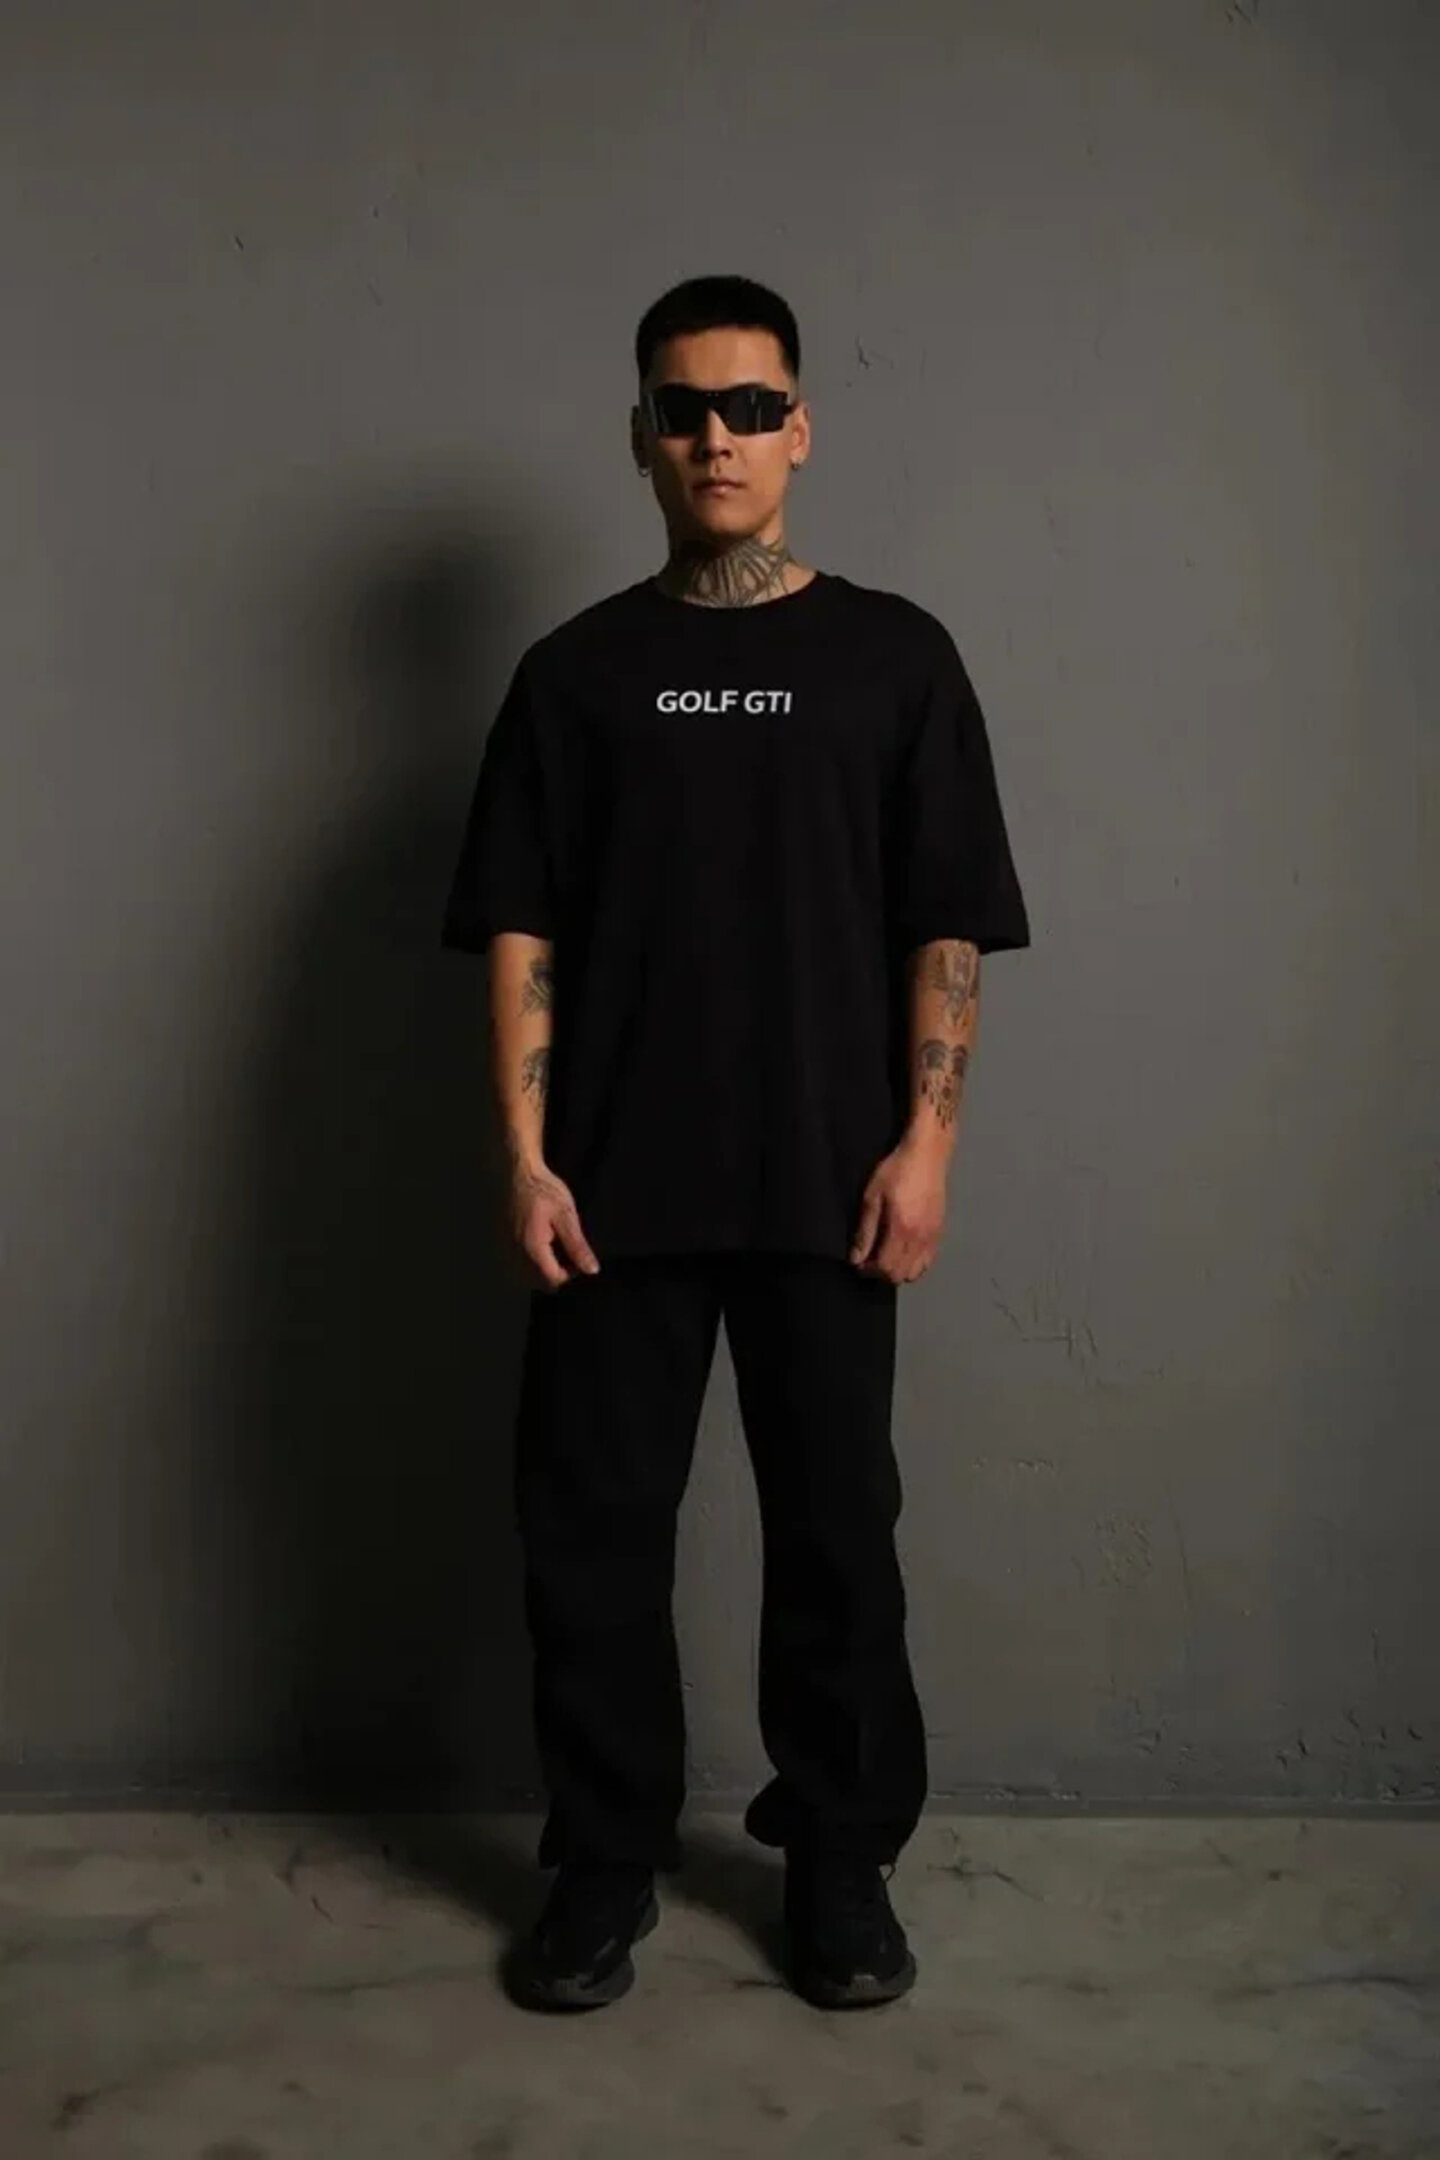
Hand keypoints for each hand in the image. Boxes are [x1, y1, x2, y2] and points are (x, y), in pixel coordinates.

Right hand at [508, 1161, 600, 1290]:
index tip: (580, 1259)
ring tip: (559, 1245)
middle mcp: (517, 1254)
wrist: (520, 1172)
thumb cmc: (544, 1190)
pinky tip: (546, 1240)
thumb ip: (577, 1246)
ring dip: (547, 1266)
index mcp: (533, 1249)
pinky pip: (522, 1262)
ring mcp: (509, 1248)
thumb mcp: (566, 1216)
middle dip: (559, 1272)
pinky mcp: (507, 1241)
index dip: (571, 1276)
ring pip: (531, 1273)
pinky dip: (536, 1258)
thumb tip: (591, 1270)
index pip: (554, 1280)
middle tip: (571, 1252)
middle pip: (541, 1280)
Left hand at [849, 1136, 947, 1283]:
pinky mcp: (939, 1231)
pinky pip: (928, 1261)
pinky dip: (913, 1264)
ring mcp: (932, 1236)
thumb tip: (856, 1258)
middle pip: (901, 1275)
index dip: (868, 1270)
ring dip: (898, 1270)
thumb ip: (865, 1231)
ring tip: (885, 1255)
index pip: (886, 1268)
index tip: (858, 1263)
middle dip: (882, 1273)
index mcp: (902, 1229)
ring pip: (916, 1272)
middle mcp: (920, 1238)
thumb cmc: (897, 1170)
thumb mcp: (872, 1197)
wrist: (926, 1154)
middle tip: (869, 1260)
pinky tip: (902, 1250)